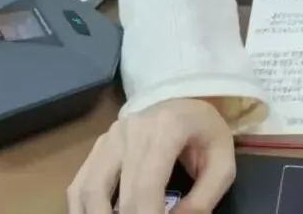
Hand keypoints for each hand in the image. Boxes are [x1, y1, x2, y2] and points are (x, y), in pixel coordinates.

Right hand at [68, 97, 234, 213]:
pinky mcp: (98, 145)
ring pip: (88, 190)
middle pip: (118, 194)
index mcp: (167, 130)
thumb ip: (205, 196)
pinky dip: (82, 209)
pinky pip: (80, 183)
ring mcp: (110, 137)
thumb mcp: (222, 160)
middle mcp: (132, 131)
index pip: (146, 188)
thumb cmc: (204, 131)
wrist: (184, 99)